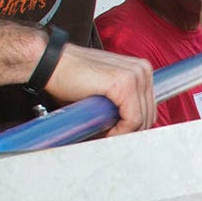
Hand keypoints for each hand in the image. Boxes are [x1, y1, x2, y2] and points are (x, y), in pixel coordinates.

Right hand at [41, 43, 155, 133]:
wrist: (52, 64)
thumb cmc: (73, 79)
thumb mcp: (106, 90)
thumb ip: (122, 103)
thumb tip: (132, 128)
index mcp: (141, 70)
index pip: (149, 108)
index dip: (134, 126)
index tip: (117, 134)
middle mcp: (142, 70)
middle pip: (149, 115)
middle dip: (129, 132)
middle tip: (107, 136)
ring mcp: (135, 75)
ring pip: (142, 120)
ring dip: (122, 133)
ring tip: (102, 133)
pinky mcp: (124, 84)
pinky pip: (132, 119)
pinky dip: (119, 131)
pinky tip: (104, 131)